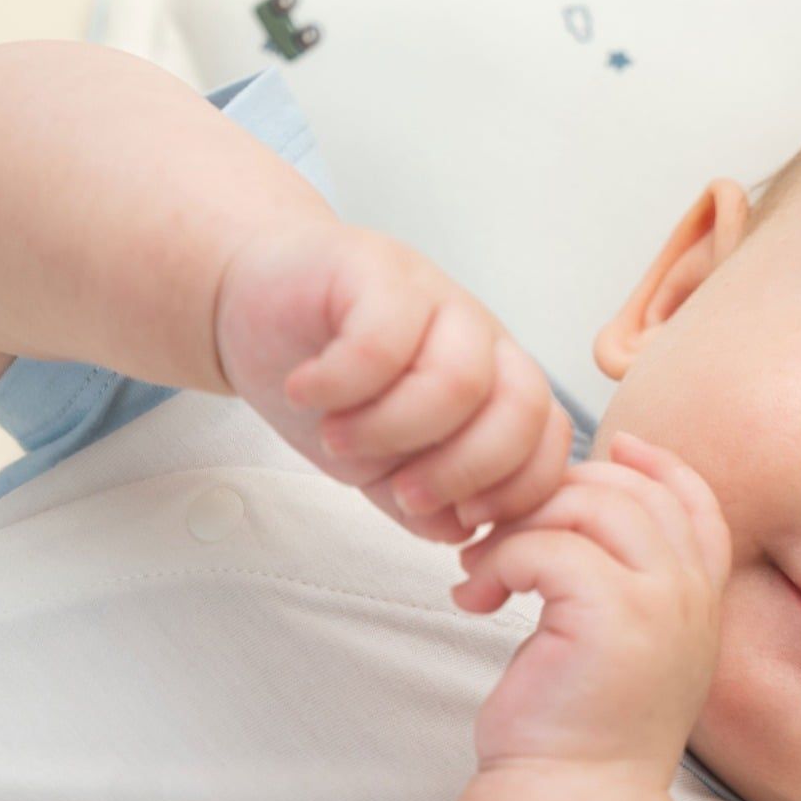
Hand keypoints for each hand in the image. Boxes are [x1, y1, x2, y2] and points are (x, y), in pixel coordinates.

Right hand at [213, 219, 573, 545]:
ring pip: (457, 381)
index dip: (513, 494)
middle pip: (521, 410)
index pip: (546, 442)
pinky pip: (382, 341)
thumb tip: (460, 531)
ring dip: (390, 431)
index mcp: (495, 388)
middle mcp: (478, 339)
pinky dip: (338, 384)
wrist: (253, 304)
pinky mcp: (377, 269)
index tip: (458, 519)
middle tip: (400, 492)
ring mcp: (434, 298)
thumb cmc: (327, 385)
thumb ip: (424, 504)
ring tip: (335, 437)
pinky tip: (305, 390)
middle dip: (462, 473)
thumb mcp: (382, 465)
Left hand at [448, 431, 732, 778]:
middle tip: (496, 528)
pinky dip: (499, 561)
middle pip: (632, 490)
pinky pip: (548, 546)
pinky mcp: (611, 615)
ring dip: (519, 523)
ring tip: (479, 568)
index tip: (605, 446)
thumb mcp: (617, 652)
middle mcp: (691, 598)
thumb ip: (624, 590)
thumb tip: (578, 519)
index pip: (694, 503)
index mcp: (699, 605)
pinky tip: (475, 598)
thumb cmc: (578, 737)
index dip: (654, 464)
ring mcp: (660, 604)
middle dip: (555, 491)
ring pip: (589, 505)